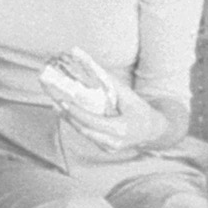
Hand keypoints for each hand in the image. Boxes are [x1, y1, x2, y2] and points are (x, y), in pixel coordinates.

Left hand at [46, 56, 160, 155]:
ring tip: (56, 103)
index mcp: (120, 129)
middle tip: (55, 99)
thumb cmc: (140, 109)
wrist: (152, 130)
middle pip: (83, 129)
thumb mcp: (127, 94)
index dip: (76, 112)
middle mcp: (113, 142)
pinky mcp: (105, 148)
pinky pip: (89, 135)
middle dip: (67, 115)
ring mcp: (109, 148)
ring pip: (84, 133)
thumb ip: (106, 78)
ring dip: (69, 118)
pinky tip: (67, 111)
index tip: (63, 101)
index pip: (92, 121)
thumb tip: (84, 58)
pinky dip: (78, 123)